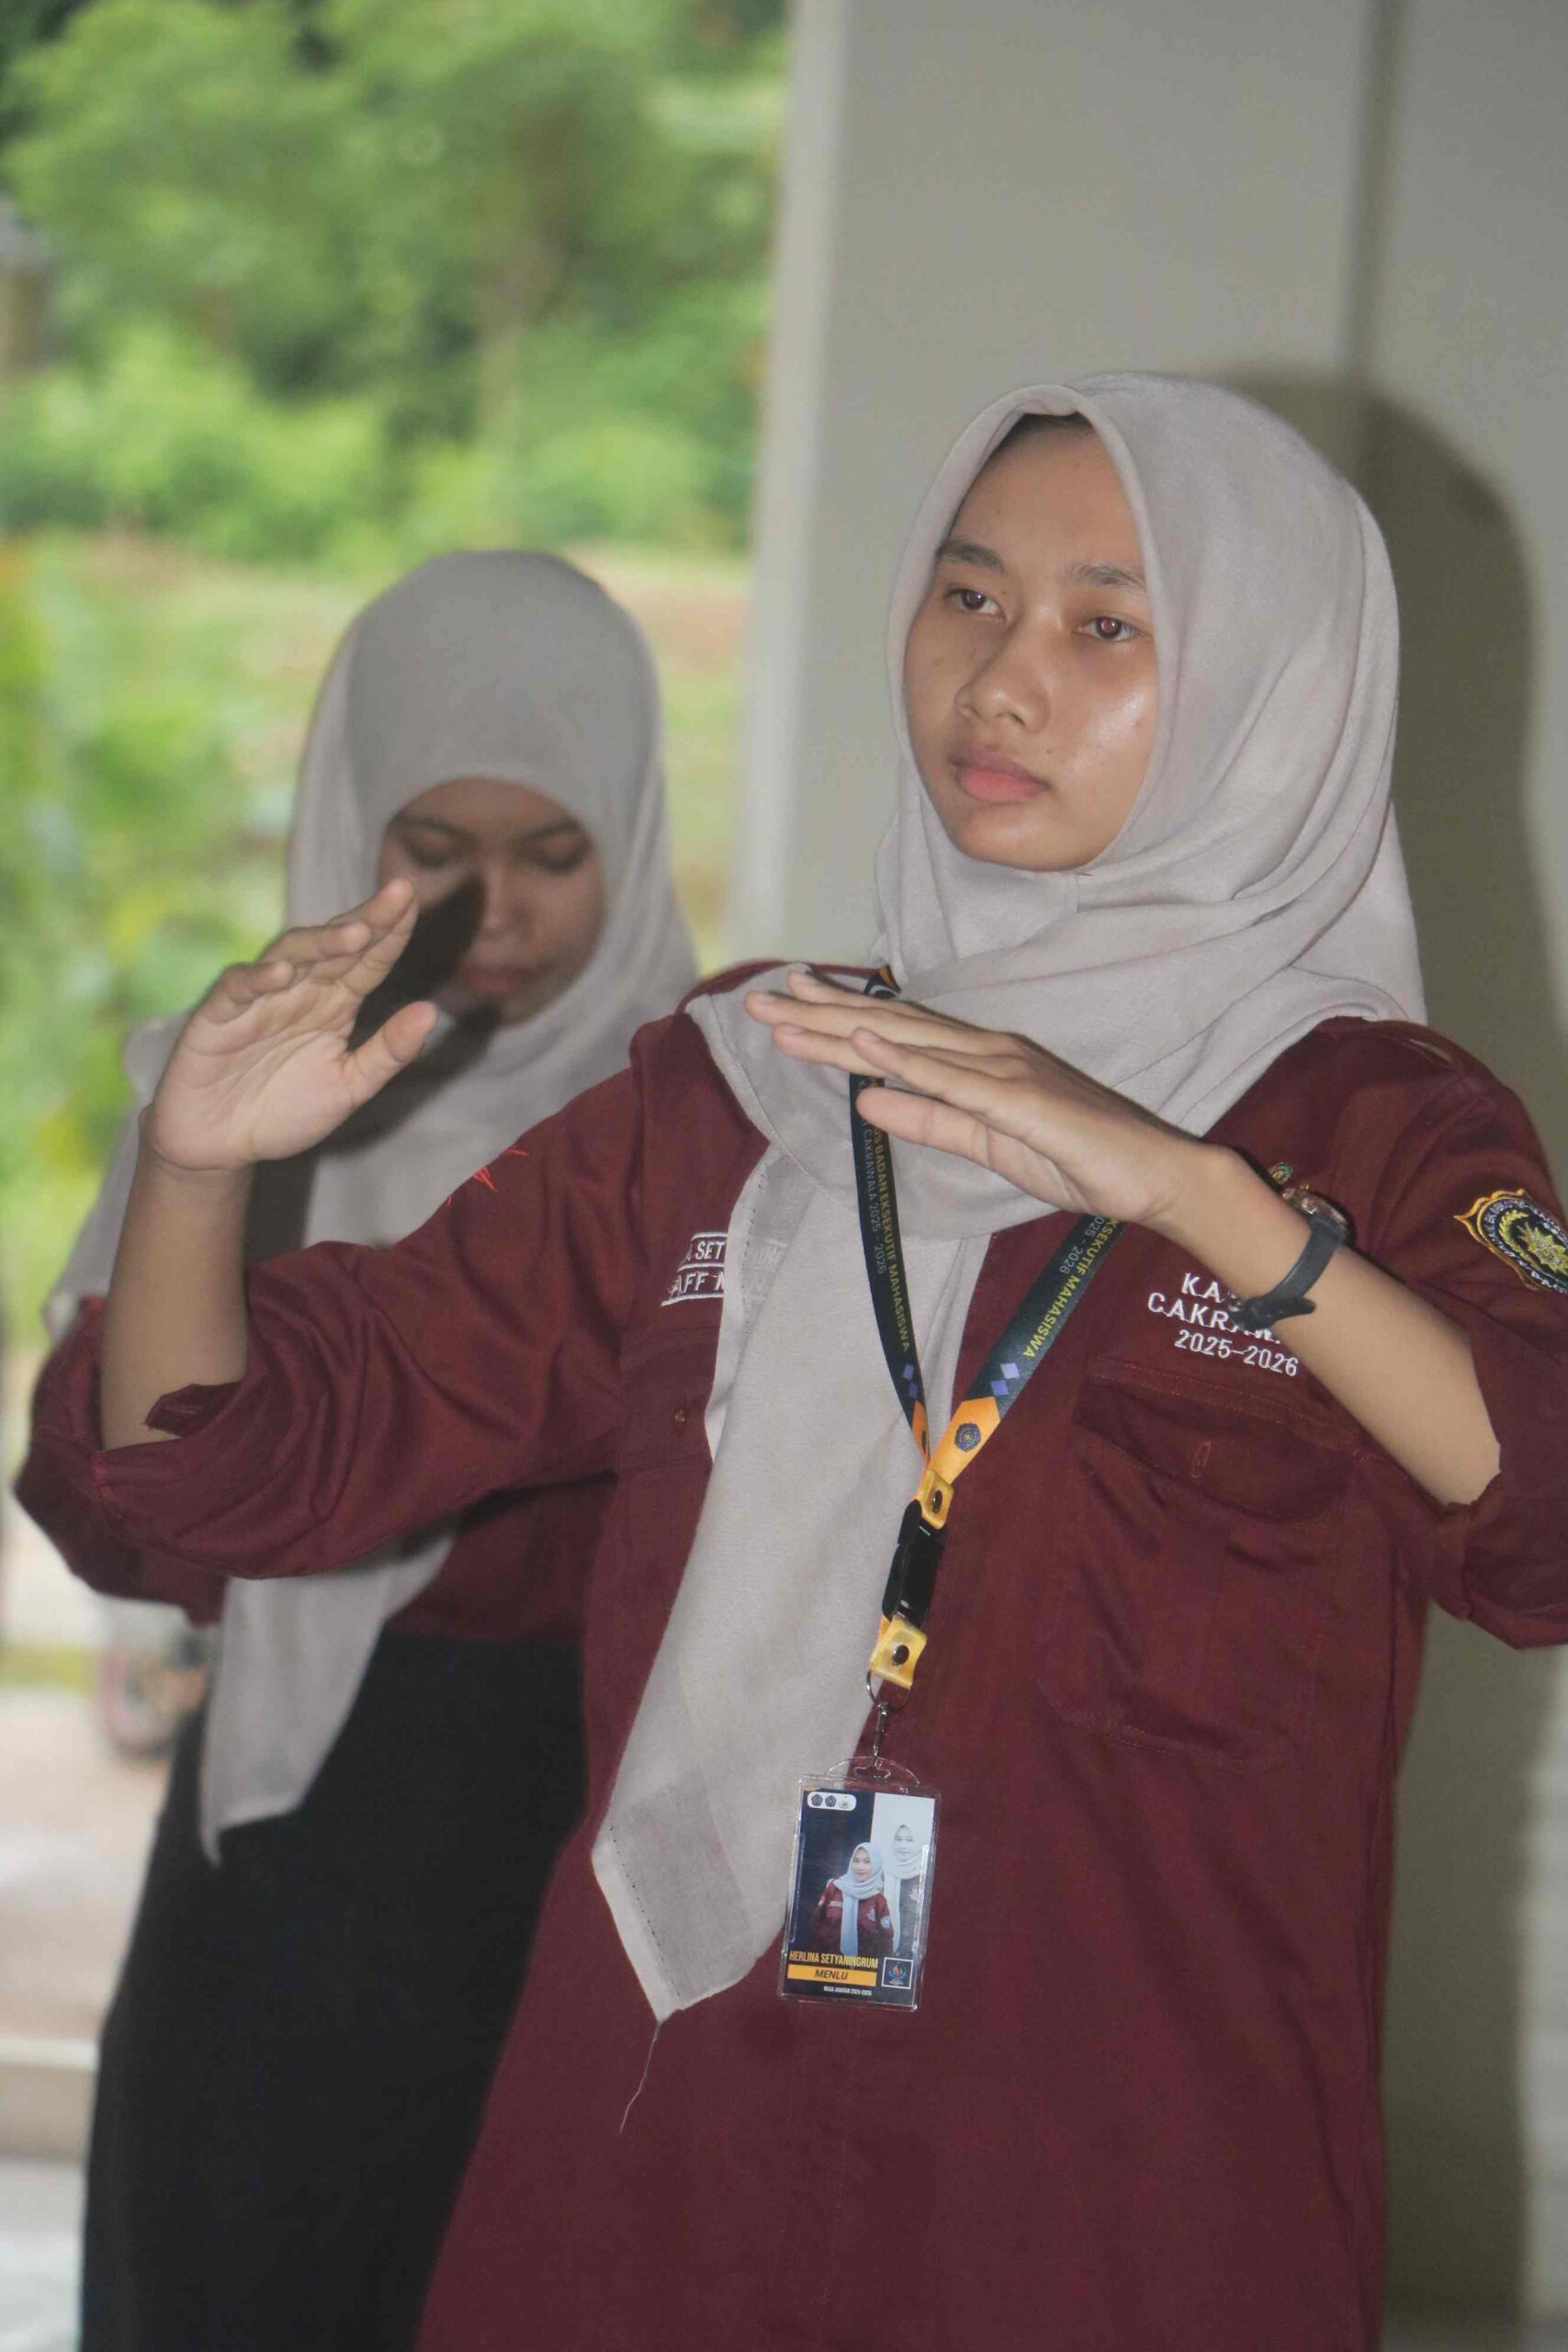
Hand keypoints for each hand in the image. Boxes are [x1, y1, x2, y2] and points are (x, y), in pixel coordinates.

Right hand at [146, 880, 437, 1175]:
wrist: (220, 1145)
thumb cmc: (284, 1110)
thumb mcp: (348, 1087)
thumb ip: (387, 1053)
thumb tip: (431, 1011)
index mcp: (334, 1003)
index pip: (368, 960)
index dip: (391, 932)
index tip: (416, 900)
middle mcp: (299, 990)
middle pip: (334, 947)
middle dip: (367, 920)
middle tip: (399, 893)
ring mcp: (257, 999)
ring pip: (289, 956)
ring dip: (321, 943)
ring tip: (356, 933)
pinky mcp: (216, 1016)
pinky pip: (236, 989)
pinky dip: (257, 979)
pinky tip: (283, 974)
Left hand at [743, 969, 1211, 1233]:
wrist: (1154, 1176)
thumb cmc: (1077, 1158)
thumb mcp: (986, 1144)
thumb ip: (929, 1120)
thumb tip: (865, 1100)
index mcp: (979, 1063)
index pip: (895, 1035)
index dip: (838, 1018)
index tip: (787, 1002)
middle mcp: (986, 1053)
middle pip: (890, 1027)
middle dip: (822, 1013)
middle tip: (761, 999)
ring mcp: (1004, 1070)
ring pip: (910, 1042)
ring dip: (847, 1026)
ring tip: (790, 1013)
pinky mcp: (1021, 1100)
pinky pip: (954, 1080)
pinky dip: (908, 1059)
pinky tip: (867, 1044)